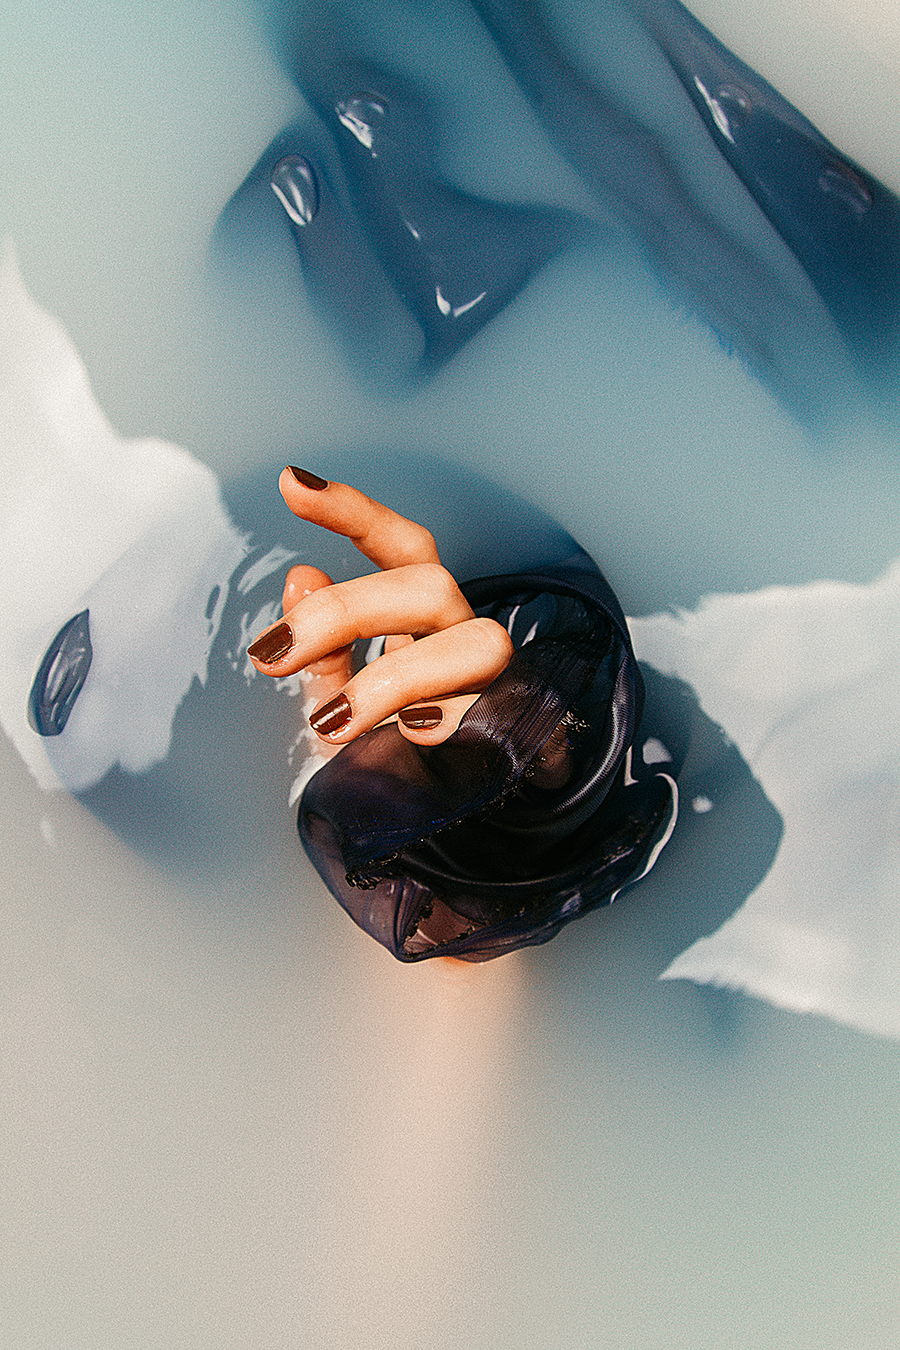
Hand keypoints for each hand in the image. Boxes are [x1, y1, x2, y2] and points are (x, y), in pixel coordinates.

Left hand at [247, 467, 513, 745]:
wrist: (457, 819)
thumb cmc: (394, 751)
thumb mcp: (343, 699)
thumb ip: (321, 650)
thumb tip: (298, 575)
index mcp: (421, 616)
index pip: (401, 545)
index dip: (354, 511)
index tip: (292, 485)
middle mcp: (464, 634)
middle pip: (427, 584)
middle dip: (343, 612)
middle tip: (270, 656)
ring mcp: (500, 681)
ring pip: (474, 644)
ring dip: (394, 677)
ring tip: (332, 720)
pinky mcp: (526, 731)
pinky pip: (502, 714)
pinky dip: (452, 722)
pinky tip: (409, 737)